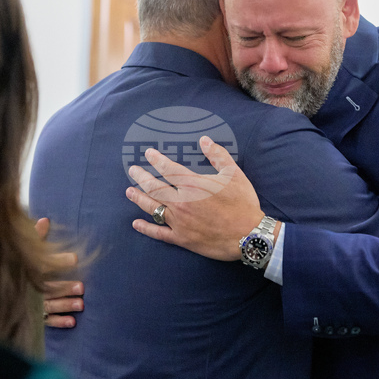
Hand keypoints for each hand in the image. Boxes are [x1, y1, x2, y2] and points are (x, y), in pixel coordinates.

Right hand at [35, 218, 82, 328]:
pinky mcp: (32, 317)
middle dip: (64, 287)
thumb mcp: (25, 249)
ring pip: (48, 305)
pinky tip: (73, 322)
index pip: (44, 265)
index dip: (59, 261)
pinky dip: (59, 321)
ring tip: (81, 304)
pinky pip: (46, 321)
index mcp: (27, 270)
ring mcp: (29, 303)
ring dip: (64, 305)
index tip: (75, 258)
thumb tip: (45, 220)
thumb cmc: (18, 264)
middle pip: (47, 288)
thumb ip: (36, 236)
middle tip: (82, 287)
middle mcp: (27, 287)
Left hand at [125, 135, 268, 260]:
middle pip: (154, 187)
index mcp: (192, 185)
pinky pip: (158, 233)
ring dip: (139, 198)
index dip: (156, 160)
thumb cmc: (242, 203)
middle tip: (133, 170)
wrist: (249, 235)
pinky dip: (146, 228)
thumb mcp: (234, 174)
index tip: (148, 154)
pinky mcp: (181, 238)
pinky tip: (136, 223)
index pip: (168, 169)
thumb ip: (218, 155)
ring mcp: (179, 222)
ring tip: (129, 191)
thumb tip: (205, 140)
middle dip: (141, 177)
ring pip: (152, 207)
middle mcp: (181, 202)